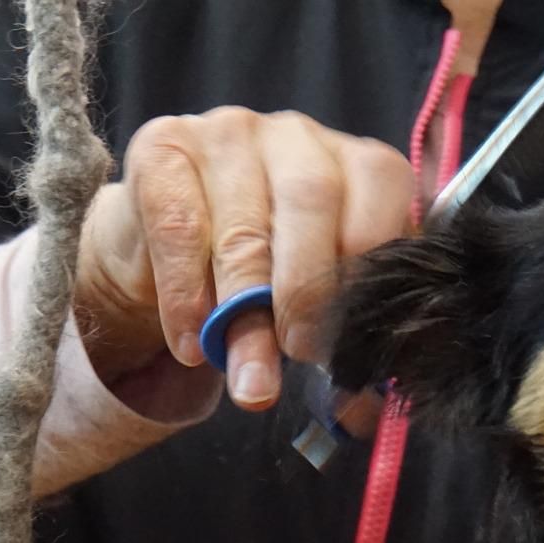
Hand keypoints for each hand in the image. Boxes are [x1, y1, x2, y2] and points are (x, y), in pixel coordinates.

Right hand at [73, 108, 411, 411]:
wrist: (164, 247)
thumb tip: (362, 410)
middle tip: (300, 355)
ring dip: (245, 318)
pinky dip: (187, 298)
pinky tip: (191, 343)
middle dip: (307, 293)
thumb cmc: (261, 273)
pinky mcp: (163, 145)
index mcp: (356, 162)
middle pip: (312, 204)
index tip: (346, 341)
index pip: (381, 197)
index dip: (364, 273)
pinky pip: (179, 228)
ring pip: (243, 228)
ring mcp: (228, 132)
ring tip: (249, 382)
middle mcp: (297, 134)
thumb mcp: (315, 299)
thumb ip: (346, 335)